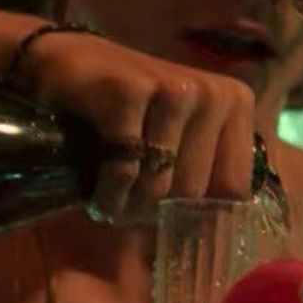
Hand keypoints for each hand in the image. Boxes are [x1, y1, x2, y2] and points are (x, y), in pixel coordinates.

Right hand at [17, 30, 255, 219]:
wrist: (66, 62)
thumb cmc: (129, 110)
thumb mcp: (180, 135)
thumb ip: (205, 172)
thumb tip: (219, 240)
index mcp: (235, 102)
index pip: (234, 187)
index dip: (201, 217)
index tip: (172, 227)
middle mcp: (212, 92)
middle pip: (194, 192)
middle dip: (157, 214)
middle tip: (130, 212)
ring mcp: (173, 89)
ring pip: (160, 188)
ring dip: (130, 208)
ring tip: (114, 202)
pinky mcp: (129, 94)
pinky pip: (125, 172)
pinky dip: (108, 194)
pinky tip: (98, 194)